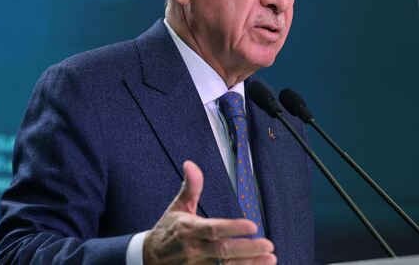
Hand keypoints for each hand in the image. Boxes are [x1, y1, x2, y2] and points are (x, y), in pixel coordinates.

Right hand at [143, 161, 275, 263]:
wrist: (148, 259)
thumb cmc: (168, 231)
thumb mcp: (177, 207)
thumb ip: (190, 187)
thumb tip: (191, 164)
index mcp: (189, 229)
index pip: (213, 229)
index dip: (233, 228)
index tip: (253, 225)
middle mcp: (193, 250)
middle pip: (223, 251)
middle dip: (247, 249)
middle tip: (268, 245)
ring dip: (249, 264)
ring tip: (270, 258)